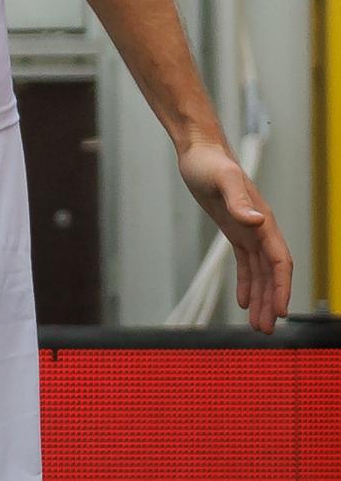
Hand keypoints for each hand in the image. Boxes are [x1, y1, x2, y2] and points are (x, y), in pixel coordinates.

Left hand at [176, 141, 292, 331]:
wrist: (199, 151)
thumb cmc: (209, 164)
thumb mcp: (222, 180)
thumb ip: (239, 200)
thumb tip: (257, 221)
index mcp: (264, 222)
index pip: (279, 262)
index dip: (281, 287)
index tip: (280, 311)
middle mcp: (260, 229)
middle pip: (272, 273)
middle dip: (271, 301)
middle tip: (266, 330)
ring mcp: (249, 230)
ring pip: (259, 272)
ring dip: (259, 298)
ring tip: (256, 325)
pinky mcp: (234, 231)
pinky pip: (245, 263)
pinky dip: (246, 283)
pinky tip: (241, 302)